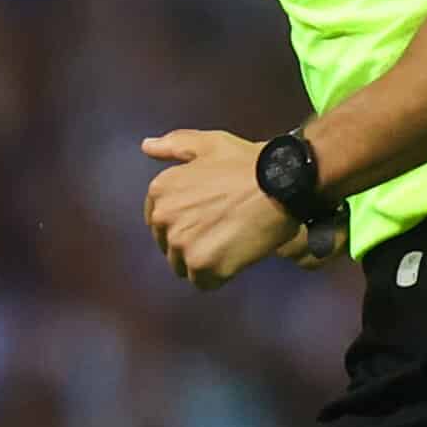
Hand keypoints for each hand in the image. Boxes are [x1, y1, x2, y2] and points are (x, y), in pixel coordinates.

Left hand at [141, 130, 337, 286]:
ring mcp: (182, 244)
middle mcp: (163, 218)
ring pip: (185, 267)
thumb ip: (173, 145)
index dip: (183, 223)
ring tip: (230, 246)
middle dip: (192, 243)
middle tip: (222, 232)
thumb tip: (146, 146)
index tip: (205, 220)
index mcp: (160, 190)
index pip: (157, 222)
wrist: (280, 185)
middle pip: (170, 247)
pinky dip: (218, 276)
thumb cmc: (246, 163)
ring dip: (204, 261)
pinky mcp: (203, 265)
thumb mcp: (208, 144)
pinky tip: (235, 259)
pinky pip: (204, 282)